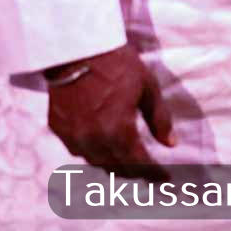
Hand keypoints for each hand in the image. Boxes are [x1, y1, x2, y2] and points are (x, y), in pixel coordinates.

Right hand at [46, 43, 174, 181]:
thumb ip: (160, 119)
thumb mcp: (148, 89)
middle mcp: (94, 139)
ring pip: (95, 162)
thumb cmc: (119, 66)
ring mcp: (73, 136)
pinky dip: (93, 153)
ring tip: (126, 164)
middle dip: (135, 172)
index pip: (139, 163)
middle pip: (116, 167)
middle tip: (148, 172)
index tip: (164, 179)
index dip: (154, 174)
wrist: (77, 50)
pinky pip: (78, 150)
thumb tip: (171, 143)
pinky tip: (102, 148)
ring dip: (112, 165)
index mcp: (118, 130)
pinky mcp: (59, 128)